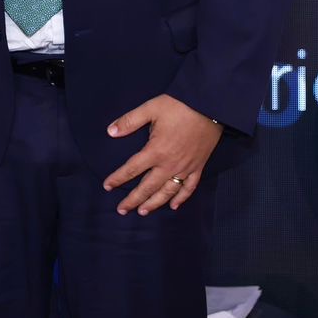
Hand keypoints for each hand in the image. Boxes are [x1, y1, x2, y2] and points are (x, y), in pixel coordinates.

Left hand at [102, 94, 223, 214]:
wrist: (210, 106)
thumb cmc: (178, 106)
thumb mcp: (150, 109)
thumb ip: (129, 121)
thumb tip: (110, 132)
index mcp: (155, 151)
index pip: (132, 169)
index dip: (118, 179)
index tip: (107, 186)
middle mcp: (170, 164)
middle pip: (148, 187)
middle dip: (134, 199)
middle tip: (122, 210)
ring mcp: (186, 168)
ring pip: (167, 192)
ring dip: (154, 203)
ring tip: (143, 211)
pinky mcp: (198, 167)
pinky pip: (189, 188)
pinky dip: (181, 198)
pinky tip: (173, 206)